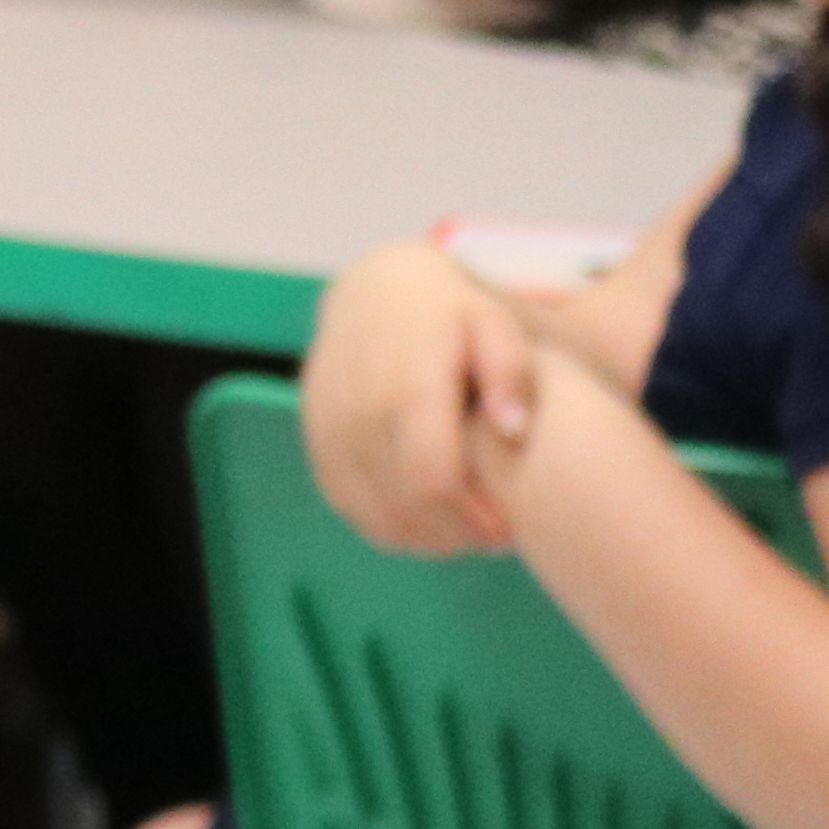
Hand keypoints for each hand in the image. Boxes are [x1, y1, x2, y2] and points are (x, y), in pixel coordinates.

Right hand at [303, 242, 532, 556]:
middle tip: (496, 537)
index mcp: (405, 390)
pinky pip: (347, 504)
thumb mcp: (495, 322)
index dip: (472, 520)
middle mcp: (356, 416)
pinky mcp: (315, 444)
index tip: (510, 529)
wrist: (376, 291)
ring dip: (423, 537)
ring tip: (466, 530)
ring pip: (372, 514)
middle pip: (403, 508)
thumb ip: (511, 371)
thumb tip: (513, 429)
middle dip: (454, 536)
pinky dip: (387, 524)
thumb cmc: (451, 312)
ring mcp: (328, 432)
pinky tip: (427, 518)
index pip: (432, 483)